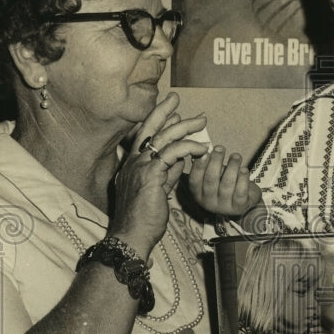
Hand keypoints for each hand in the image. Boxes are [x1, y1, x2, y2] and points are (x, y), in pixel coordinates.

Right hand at [109, 93, 208, 253]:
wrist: (132, 235)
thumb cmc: (144, 219)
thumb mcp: (158, 191)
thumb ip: (167, 174)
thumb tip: (181, 160)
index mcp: (131, 166)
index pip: (143, 137)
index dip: (158, 122)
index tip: (173, 113)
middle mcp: (132, 163)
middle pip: (148, 128)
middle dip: (163, 110)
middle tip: (176, 98)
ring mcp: (139, 167)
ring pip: (163, 136)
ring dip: (184, 126)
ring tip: (201, 121)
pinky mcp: (151, 174)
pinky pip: (172, 152)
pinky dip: (189, 147)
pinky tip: (202, 149)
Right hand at [188, 146, 262, 217]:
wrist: (244, 201)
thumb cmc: (225, 183)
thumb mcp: (214, 175)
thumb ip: (208, 165)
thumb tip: (205, 149)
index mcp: (198, 194)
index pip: (194, 180)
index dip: (199, 166)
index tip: (205, 152)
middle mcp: (209, 203)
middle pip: (211, 180)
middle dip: (216, 161)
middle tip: (220, 148)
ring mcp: (224, 206)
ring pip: (227, 183)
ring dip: (232, 166)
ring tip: (236, 156)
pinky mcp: (239, 207)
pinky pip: (240, 191)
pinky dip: (243, 178)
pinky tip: (244, 169)